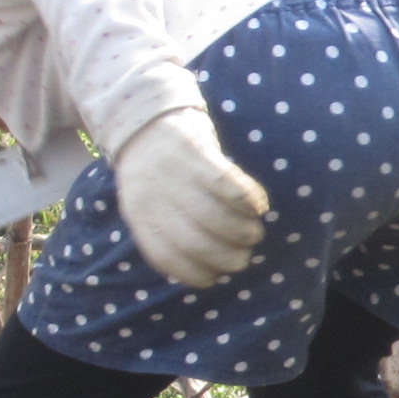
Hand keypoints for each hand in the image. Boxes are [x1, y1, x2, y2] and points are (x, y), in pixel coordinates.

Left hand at [113, 106, 268, 288]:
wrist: (146, 122)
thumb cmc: (153, 176)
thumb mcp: (144, 206)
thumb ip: (165, 235)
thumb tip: (205, 270)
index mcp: (139, 216)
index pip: (168, 259)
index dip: (199, 274)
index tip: (217, 275)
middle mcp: (155, 199)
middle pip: (198, 243)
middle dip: (230, 257)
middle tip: (243, 255)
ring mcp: (177, 175)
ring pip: (218, 218)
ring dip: (244, 232)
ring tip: (252, 232)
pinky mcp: (199, 153)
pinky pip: (231, 186)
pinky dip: (252, 201)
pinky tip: (259, 206)